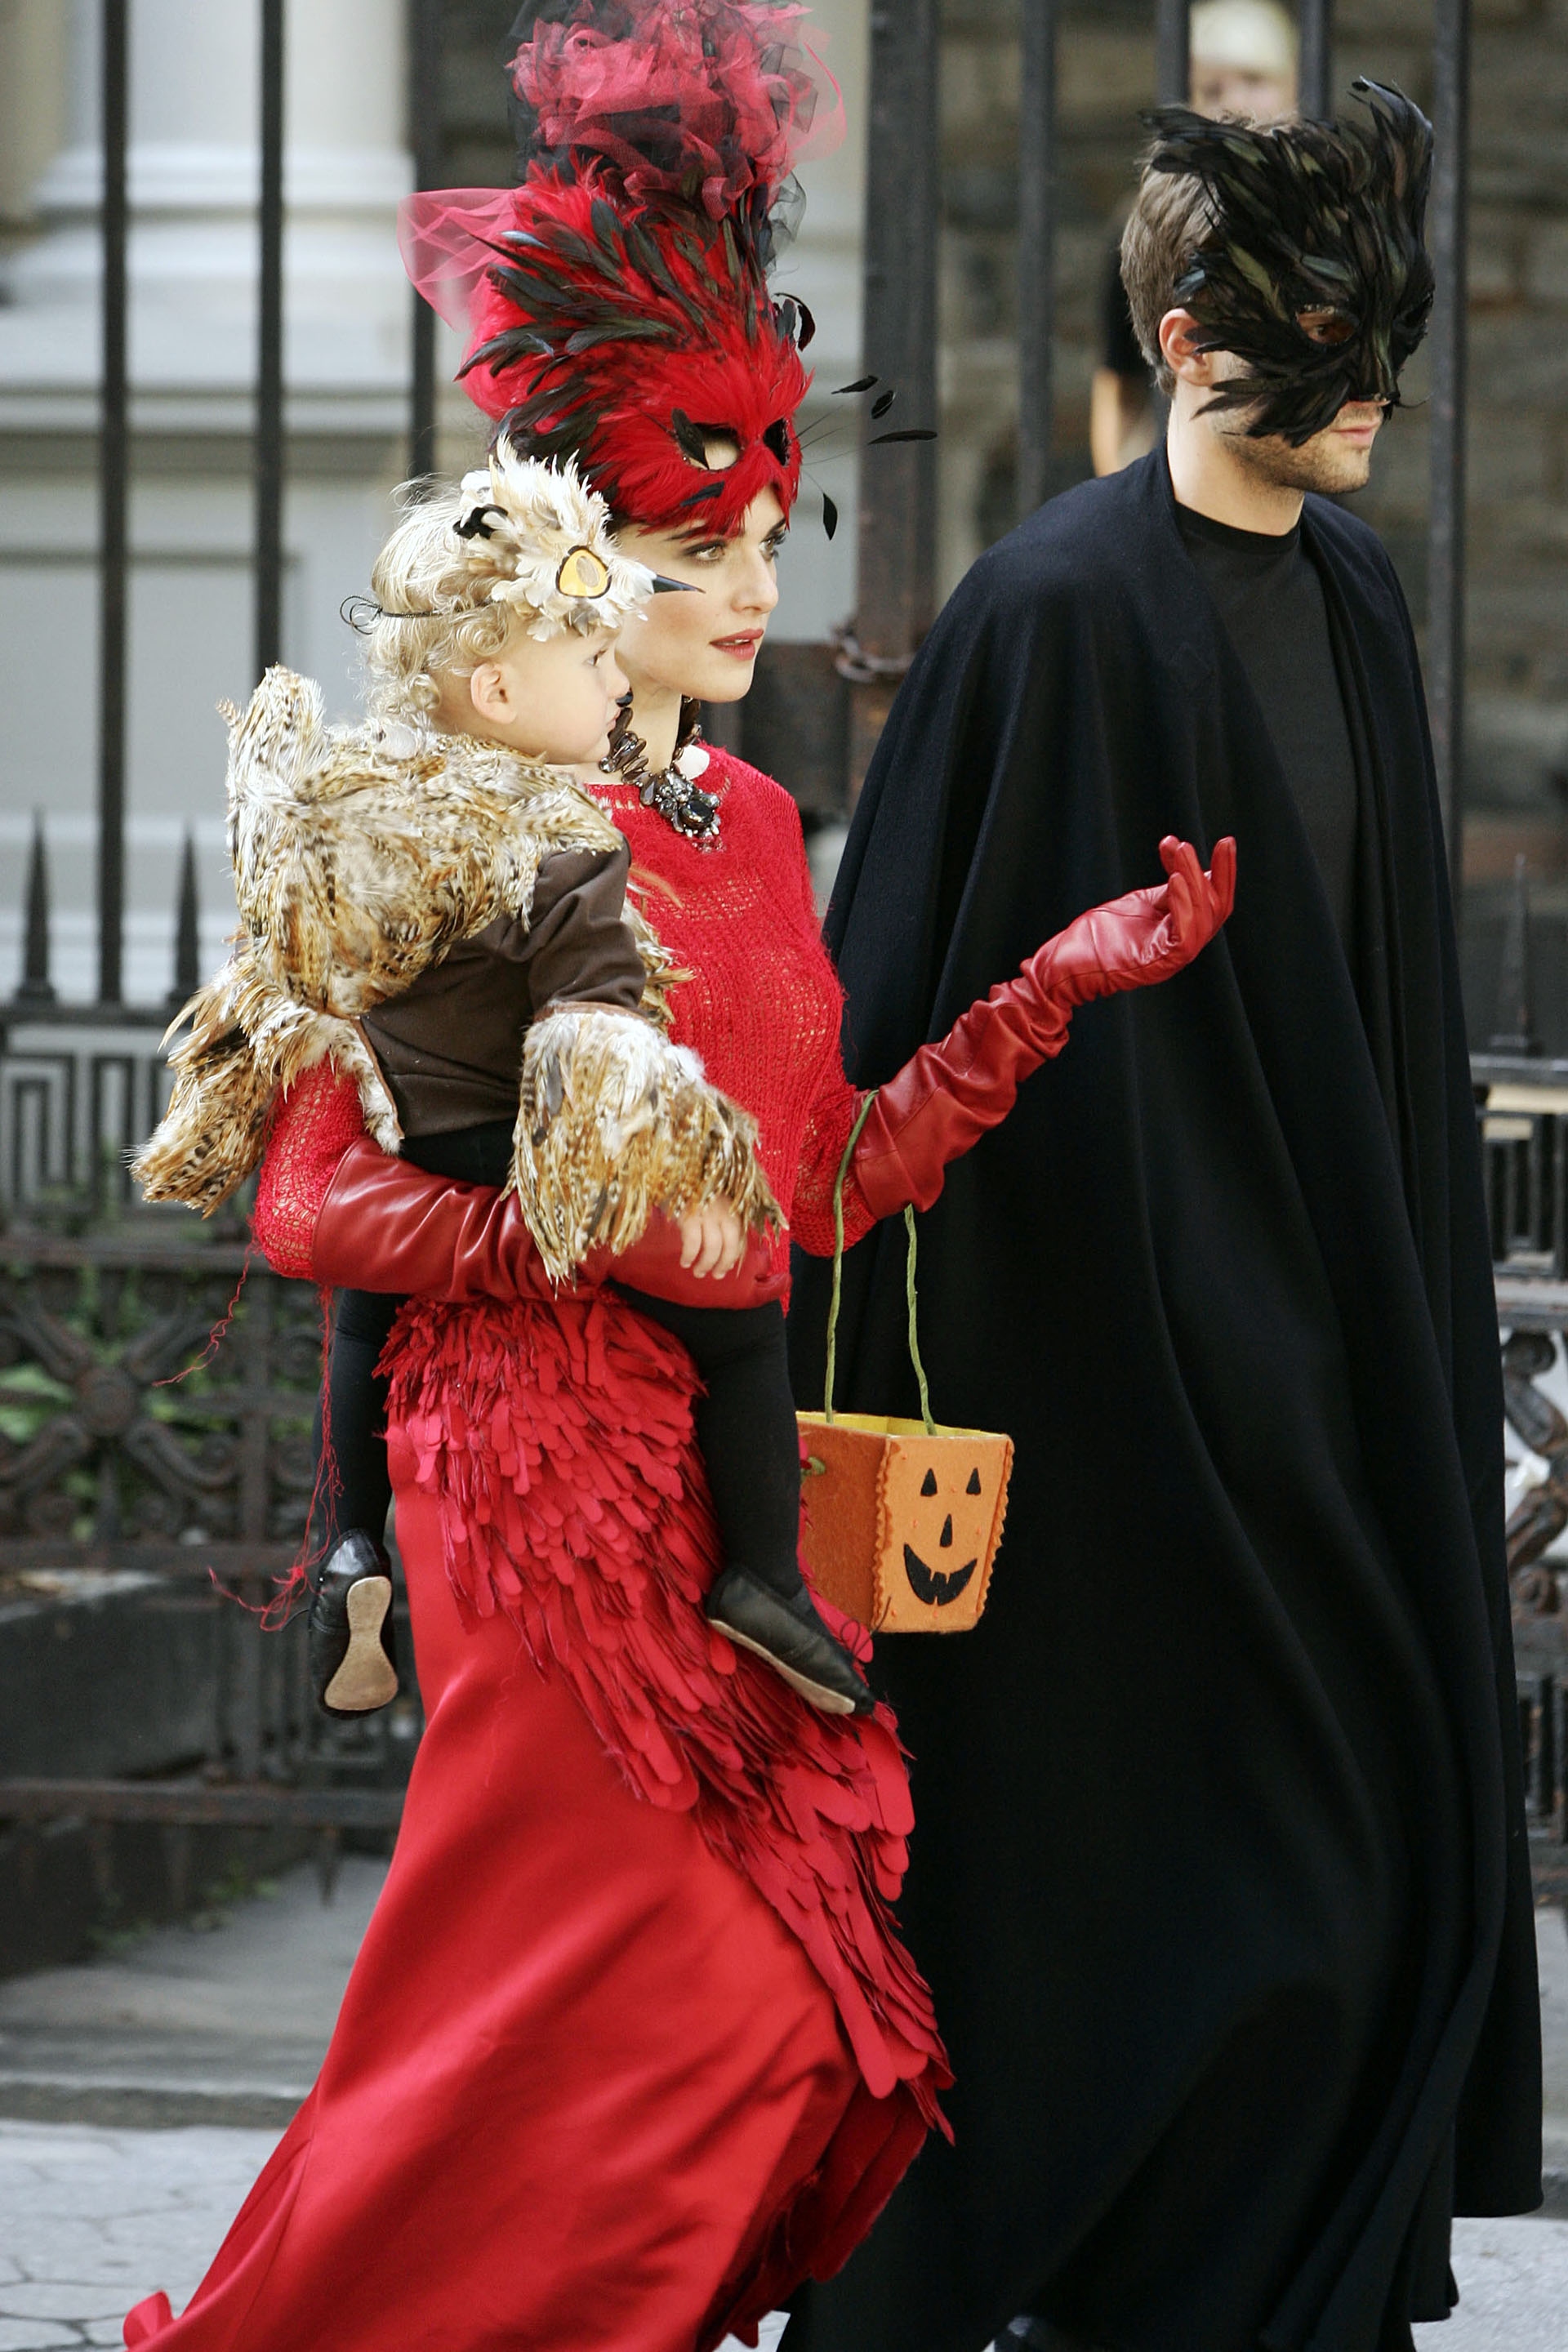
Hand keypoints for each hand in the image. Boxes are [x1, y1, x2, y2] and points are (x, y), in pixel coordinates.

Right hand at [678, 1198, 744, 1278]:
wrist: (675, 1176)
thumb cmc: (696, 1197)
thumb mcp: (715, 1209)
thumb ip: (724, 1231)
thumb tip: (728, 1263)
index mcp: (731, 1210)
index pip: (739, 1238)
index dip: (733, 1256)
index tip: (726, 1267)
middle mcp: (723, 1211)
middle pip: (730, 1243)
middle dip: (724, 1263)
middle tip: (716, 1276)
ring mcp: (706, 1212)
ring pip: (713, 1245)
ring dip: (706, 1263)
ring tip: (699, 1273)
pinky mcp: (688, 1214)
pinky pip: (692, 1241)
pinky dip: (689, 1255)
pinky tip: (685, 1262)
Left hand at [1024, 834, 1235, 1007]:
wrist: (1066, 962)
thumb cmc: (1098, 936)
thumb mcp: (1142, 903)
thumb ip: (1168, 890)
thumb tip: (1186, 860)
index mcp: (1181, 932)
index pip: (1214, 901)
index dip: (1223, 873)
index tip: (1226, 841)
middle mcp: (1182, 946)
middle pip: (1217, 910)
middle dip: (1221, 874)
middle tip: (1218, 842)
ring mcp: (1172, 958)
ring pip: (1202, 919)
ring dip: (1196, 881)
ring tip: (1183, 852)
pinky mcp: (1159, 964)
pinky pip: (1184, 936)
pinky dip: (1183, 905)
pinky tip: (1177, 879)